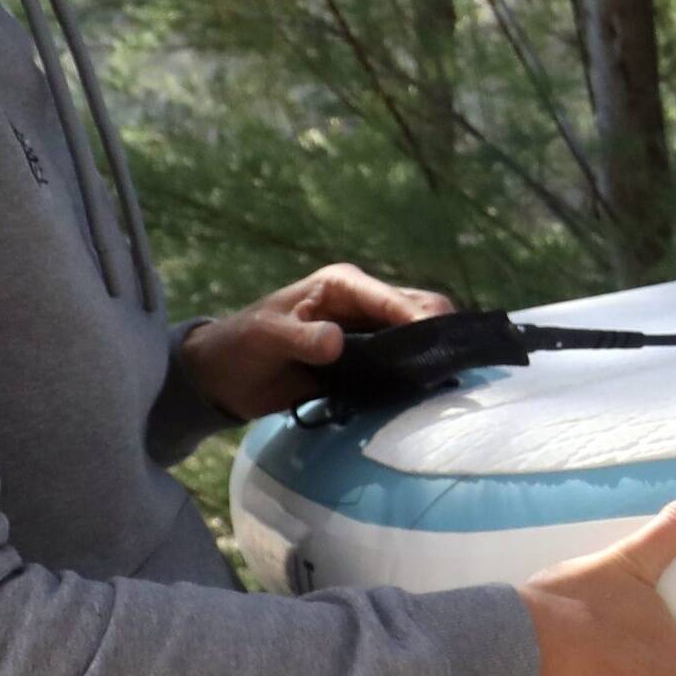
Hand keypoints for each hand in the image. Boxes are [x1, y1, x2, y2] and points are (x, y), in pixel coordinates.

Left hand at [180, 264, 451, 424]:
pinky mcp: (367, 360)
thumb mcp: (267, 336)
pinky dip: (415, 373)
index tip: (437, 341)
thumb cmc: (242, 345)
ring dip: (429, 354)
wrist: (226, 377)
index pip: (392, 297)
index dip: (416, 317)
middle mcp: (363, 303)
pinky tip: (424, 390)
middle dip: (436, 332)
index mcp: (342, 285)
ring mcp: (368, 332)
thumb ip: (301, 338)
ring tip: (445, 379)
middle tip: (449, 364)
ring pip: (416, 336)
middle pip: (419, 309)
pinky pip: (402, 363)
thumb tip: (337, 342)